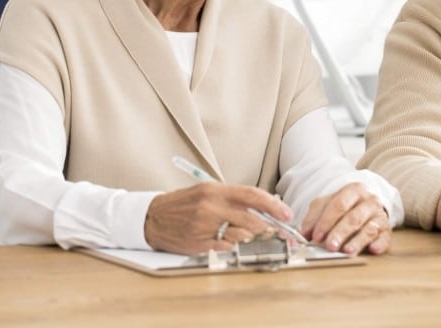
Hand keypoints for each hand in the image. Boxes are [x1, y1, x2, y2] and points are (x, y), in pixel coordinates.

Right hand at [145, 183, 287, 254]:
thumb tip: (263, 209)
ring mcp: (204, 227)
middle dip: (272, 229)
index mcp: (215, 190)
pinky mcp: (199, 244)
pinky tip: (244, 248)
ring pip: (241, 236)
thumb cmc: (184, 204)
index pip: (252, 195)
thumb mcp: (207, 192)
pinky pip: (226, 249)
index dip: (273, 205)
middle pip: (251, 219)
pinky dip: (238, 249)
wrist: (153, 217)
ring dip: (258, 241)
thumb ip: (233, 199)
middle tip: (284, 235)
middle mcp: (211, 206)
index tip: (287, 214)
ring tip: (268, 242)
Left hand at [302, 182, 391, 254]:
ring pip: (369, 228)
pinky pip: (384, 237)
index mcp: (353, 190)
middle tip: (330, 245)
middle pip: (353, 217)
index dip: (326, 221)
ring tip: (347, 251)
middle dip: (340, 232)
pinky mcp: (387, 230)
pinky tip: (373, 250)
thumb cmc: (345, 207)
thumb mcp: (327, 205)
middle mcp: (369, 201)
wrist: (367, 206)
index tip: (316, 236)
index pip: (338, 205)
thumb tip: (303, 234)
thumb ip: (314, 217)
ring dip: (357, 241)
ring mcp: (379, 215)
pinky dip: (379, 244)